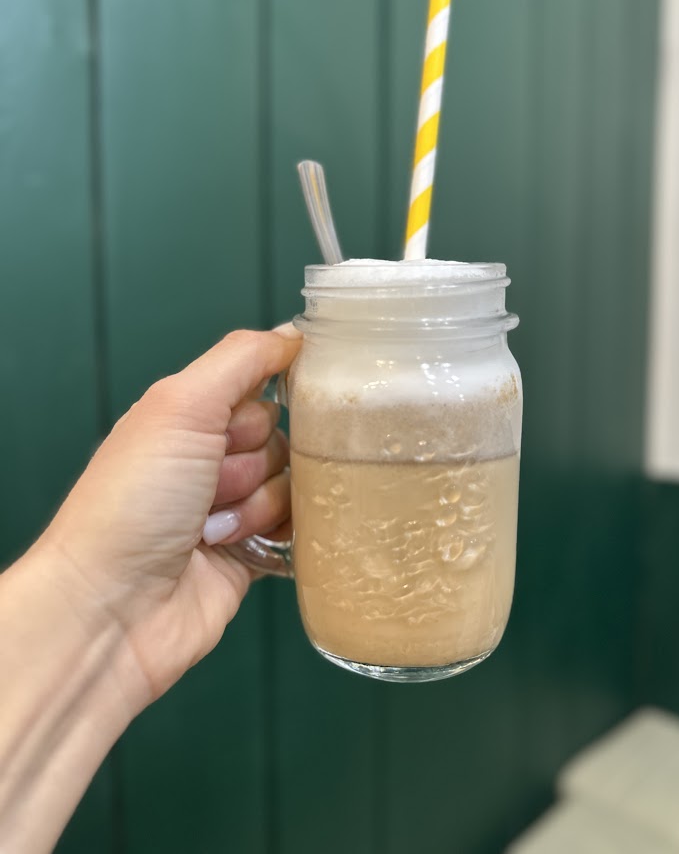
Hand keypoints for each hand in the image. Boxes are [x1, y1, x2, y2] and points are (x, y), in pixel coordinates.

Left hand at [34, 327, 300, 714]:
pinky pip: (300, 529)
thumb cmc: (132, 503)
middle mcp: (210, 458)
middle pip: (282, 436)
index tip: (239, 427)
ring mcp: (232, 508)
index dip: (260, 404)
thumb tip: (295, 332)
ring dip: (258, 505)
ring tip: (212, 529)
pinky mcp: (252, 553)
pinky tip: (245, 546)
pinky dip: (282, 536)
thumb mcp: (180, 407)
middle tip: (211, 485)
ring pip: (293, 484)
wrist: (115, 608)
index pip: (261, 386)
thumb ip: (241, 359)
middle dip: (253, 462)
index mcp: (188, 416)